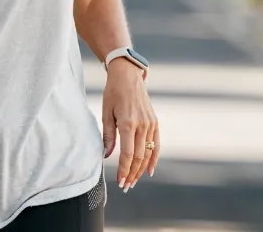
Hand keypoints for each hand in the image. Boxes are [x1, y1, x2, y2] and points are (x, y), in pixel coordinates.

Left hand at [102, 60, 158, 192]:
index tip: (120, 181)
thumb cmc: (113, 93)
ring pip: (147, 154)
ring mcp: (151, 124)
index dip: (124, 170)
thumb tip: (106, 156)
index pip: (127, 154)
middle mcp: (141, 125)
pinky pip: (156, 145)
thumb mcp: (106, 112)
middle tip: (126, 186)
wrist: (128, 76)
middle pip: (138, 157)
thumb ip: (107, 135)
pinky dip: (153, 159)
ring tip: (134, 181)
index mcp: (127, 123)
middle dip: (132, 174)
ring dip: (141, 170)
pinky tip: (149, 170)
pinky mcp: (155, 123)